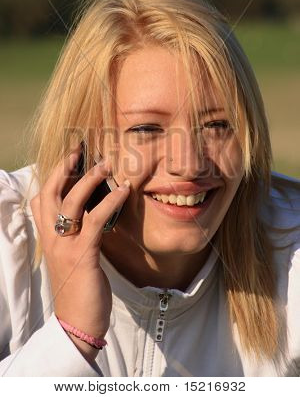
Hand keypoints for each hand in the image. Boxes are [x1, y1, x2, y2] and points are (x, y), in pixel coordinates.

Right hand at [30, 146, 129, 360]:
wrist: (77, 324)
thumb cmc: (79, 289)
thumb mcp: (72, 258)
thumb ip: (77, 235)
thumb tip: (94, 213)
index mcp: (49, 238)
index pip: (40, 200)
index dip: (52, 176)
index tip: (69, 159)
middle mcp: (52, 238)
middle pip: (48, 193)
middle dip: (63, 168)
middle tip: (80, 150)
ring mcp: (65, 246)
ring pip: (70, 202)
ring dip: (89, 179)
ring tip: (106, 164)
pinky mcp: (82, 255)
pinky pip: (95, 221)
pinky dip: (110, 201)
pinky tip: (125, 191)